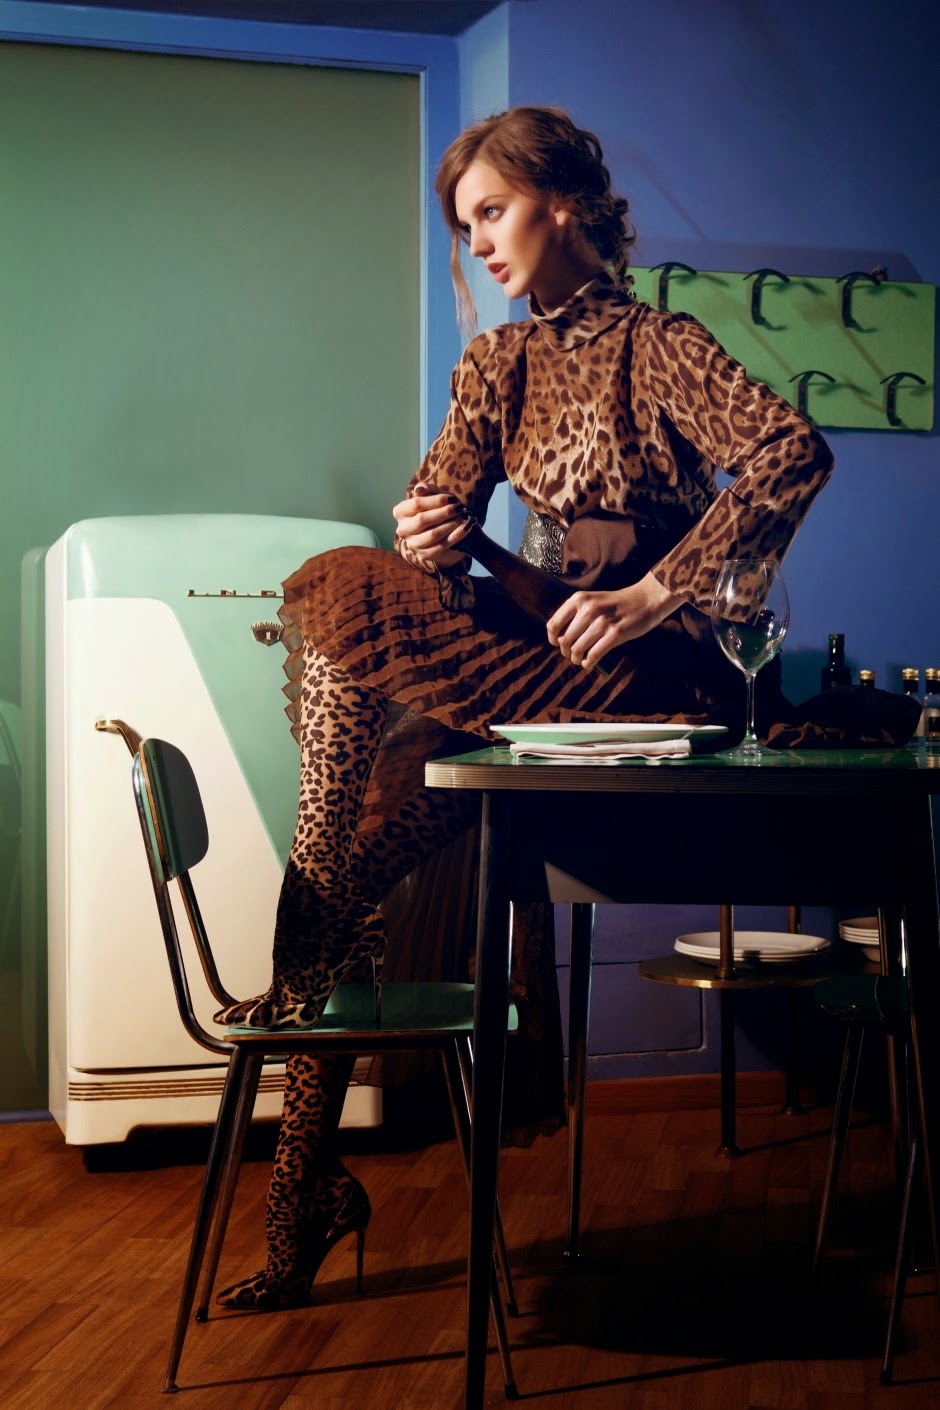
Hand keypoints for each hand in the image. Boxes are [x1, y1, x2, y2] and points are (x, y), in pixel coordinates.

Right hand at [393, 483, 471, 566]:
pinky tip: (466, 528)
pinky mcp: (425, 555)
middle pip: (422, 520)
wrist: (442, 532)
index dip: (435, 500)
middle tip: (460, 508)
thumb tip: (419, 489)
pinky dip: (456, 536)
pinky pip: (442, 546)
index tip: (452, 498)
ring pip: (432, 534)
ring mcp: (413, 544)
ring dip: (450, 525)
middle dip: (444, 513)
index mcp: (400, 512)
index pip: (416, 504)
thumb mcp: (432, 496)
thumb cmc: (436, 510)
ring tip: (464, 517)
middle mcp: (403, 529)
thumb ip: (426, 489)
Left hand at [546, 572, 682, 668]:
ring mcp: (602, 622)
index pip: (553, 624)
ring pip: (577, 649)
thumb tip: (560, 639)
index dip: (553, 639)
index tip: (558, 644)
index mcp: (579, 599)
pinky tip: (589, 663)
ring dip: (576, 659)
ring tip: (581, 659)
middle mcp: (588, 610)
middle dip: (566, 652)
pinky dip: (588, 662)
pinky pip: (594, 655)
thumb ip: (577, 614)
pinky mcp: (615, 634)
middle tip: (572, 654)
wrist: (645, 600)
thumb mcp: (592, 600)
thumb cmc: (616, 604)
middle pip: (564, 641)